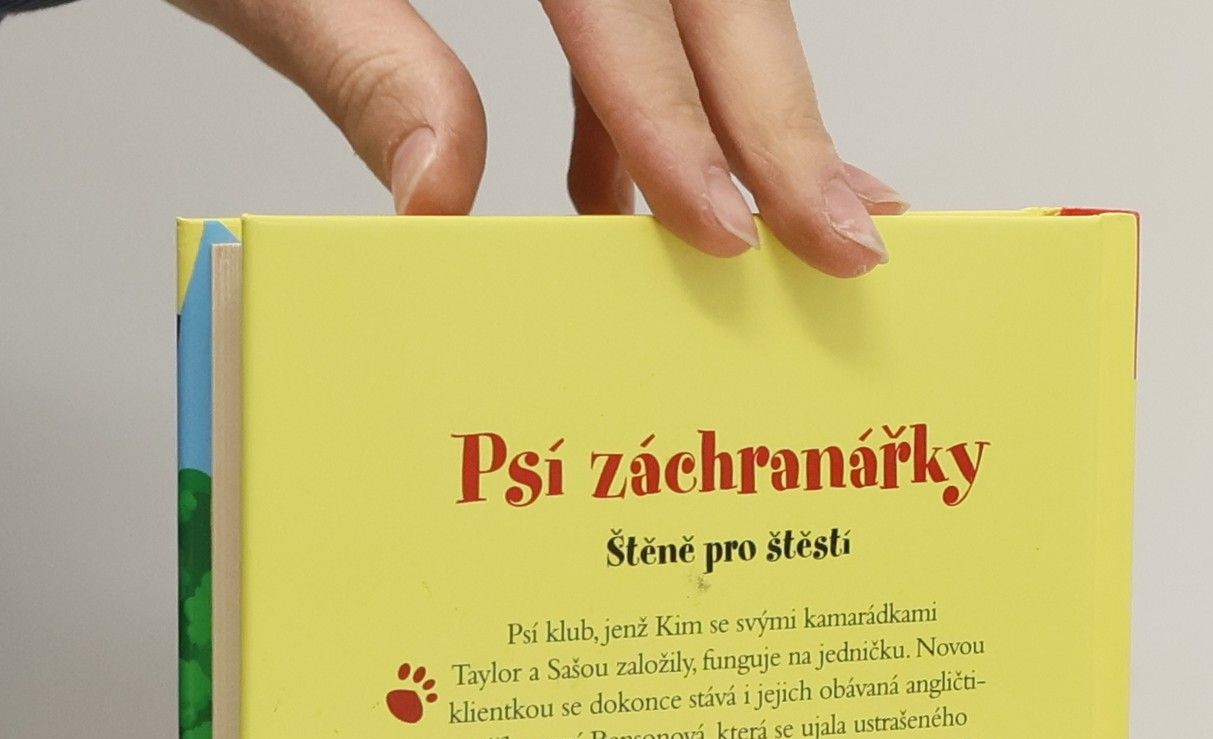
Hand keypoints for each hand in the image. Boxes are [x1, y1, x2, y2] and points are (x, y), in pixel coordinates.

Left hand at [166, 0, 903, 276]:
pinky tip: (633, 204)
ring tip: (791, 229)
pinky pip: (631, 17)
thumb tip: (440, 196)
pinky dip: (640, 111)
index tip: (730, 230)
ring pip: (695, 4)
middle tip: (847, 241)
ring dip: (739, 122)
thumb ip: (365, 64)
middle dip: (776, 124)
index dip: (683, 117)